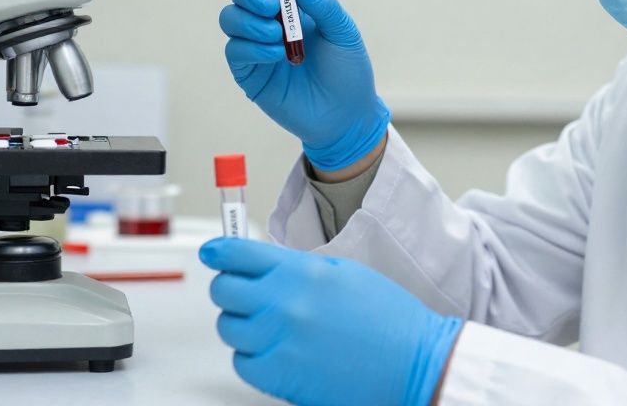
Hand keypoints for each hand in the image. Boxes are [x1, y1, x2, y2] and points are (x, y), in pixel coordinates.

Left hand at [201, 238, 461, 405]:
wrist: (414, 363)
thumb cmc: (388, 320)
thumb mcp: (344, 274)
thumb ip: (298, 269)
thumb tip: (263, 267)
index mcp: (302, 272)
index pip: (238, 254)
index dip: (219, 251)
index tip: (212, 252)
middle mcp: (285, 303)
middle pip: (224, 291)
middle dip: (231, 290)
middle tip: (246, 294)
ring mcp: (279, 341)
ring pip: (229, 328)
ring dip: (243, 325)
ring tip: (272, 327)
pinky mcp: (279, 376)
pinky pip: (242, 362)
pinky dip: (252, 358)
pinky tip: (276, 352)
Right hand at [220, 0, 389, 170]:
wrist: (347, 116)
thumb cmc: (348, 71)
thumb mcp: (342, 31)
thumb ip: (320, 2)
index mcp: (293, 6)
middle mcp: (270, 22)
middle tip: (272, 7)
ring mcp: (256, 47)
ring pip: (230, 18)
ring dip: (251, 21)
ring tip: (278, 36)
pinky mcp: (249, 73)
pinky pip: (235, 50)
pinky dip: (252, 47)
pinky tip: (276, 55)